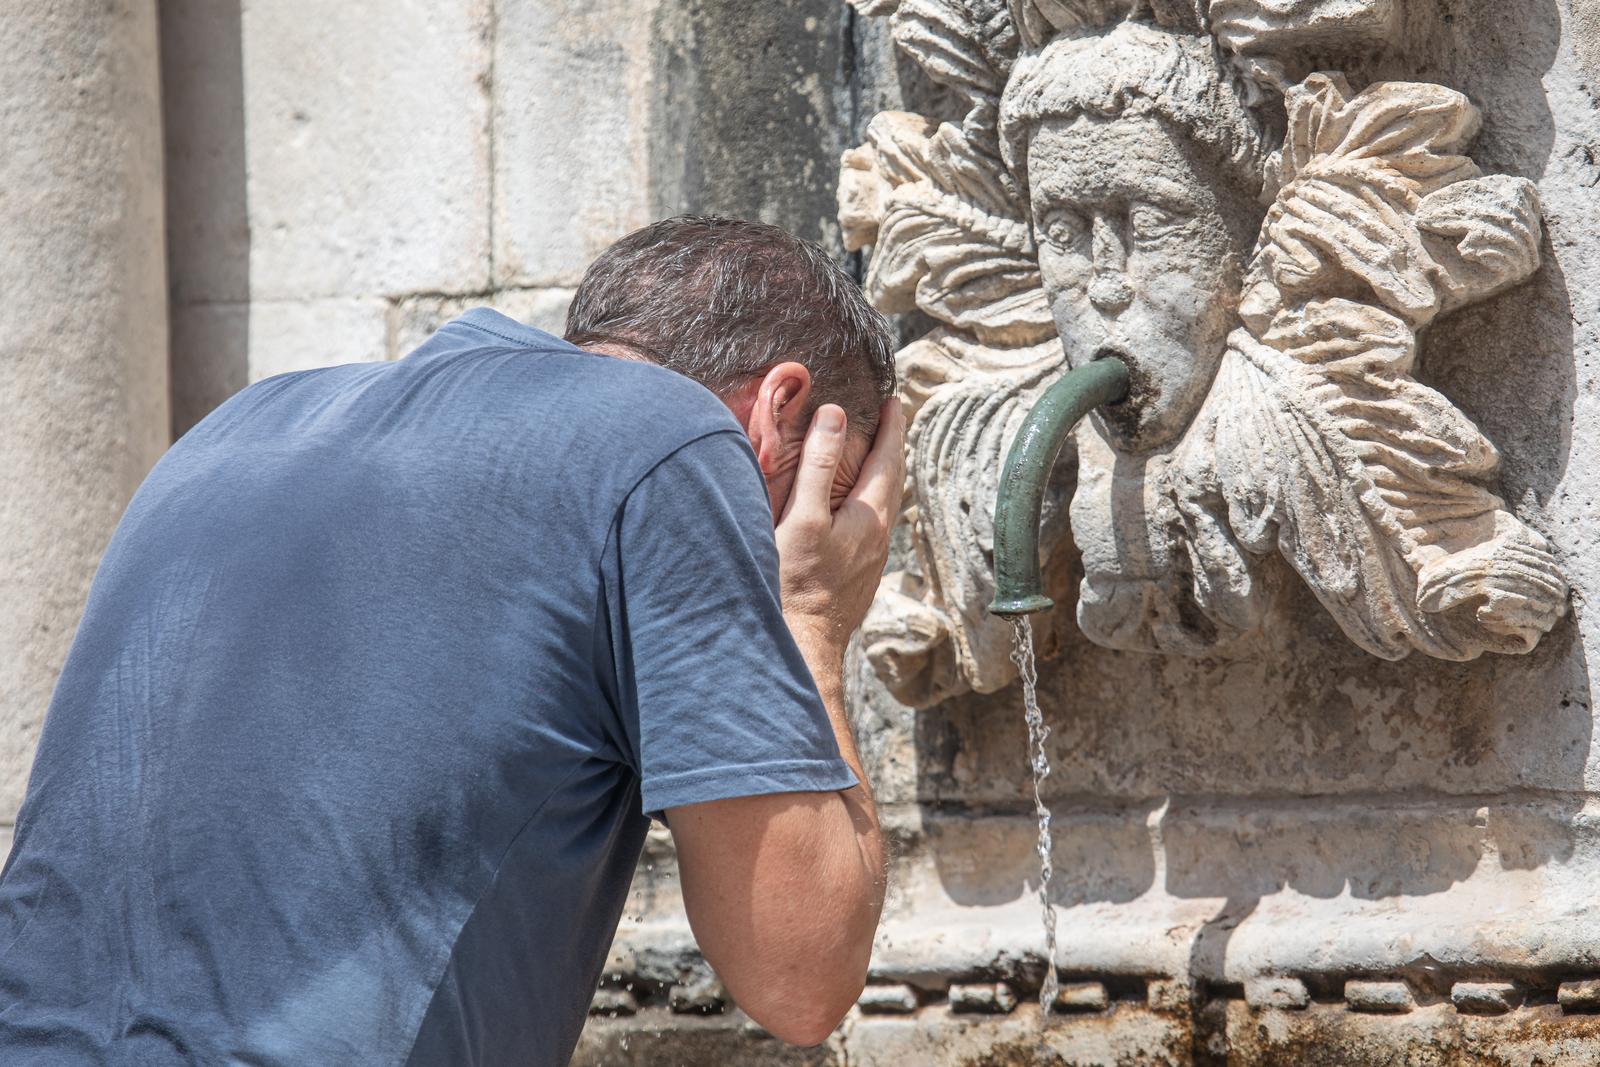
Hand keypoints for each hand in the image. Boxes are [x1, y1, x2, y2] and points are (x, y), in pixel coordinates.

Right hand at [776, 398, 905, 663]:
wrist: (804, 646)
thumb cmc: (798, 585)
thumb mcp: (803, 518)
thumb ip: (818, 466)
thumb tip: (834, 416)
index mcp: (871, 514)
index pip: (889, 457)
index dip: (891, 425)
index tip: (892, 398)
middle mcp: (879, 535)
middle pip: (891, 478)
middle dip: (889, 445)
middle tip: (885, 418)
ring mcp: (871, 556)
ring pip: (881, 501)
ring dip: (878, 472)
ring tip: (867, 453)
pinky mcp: (858, 572)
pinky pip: (869, 521)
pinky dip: (864, 496)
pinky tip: (847, 503)